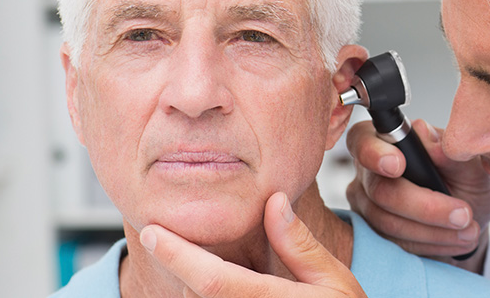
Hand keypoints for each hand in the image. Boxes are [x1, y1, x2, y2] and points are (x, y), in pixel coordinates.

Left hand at [140, 192, 365, 297]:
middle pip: (195, 295)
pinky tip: (221, 287)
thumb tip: (274, 201)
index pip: (211, 281)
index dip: (177, 255)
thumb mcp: (335, 280)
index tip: (154, 232)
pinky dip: (209, 297)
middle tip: (176, 239)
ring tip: (205, 265)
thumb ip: (300, 245)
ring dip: (195, 287)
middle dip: (185, 267)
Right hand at [345, 118, 489, 269]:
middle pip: (380, 190)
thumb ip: (448, 152)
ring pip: (389, 222)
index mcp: (383, 140)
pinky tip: (455, 239)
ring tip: (469, 229)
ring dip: (434, 230)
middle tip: (463, 214)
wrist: (467, 217)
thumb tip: (428, 139)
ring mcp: (365, 204)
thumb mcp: (468, 164)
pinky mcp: (372, 232)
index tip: (398, 165)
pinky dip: (430, 243)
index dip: (374, 153)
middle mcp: (367, 171)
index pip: (362, 140)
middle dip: (425, 206)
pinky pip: (395, 243)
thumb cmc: (464, 180)